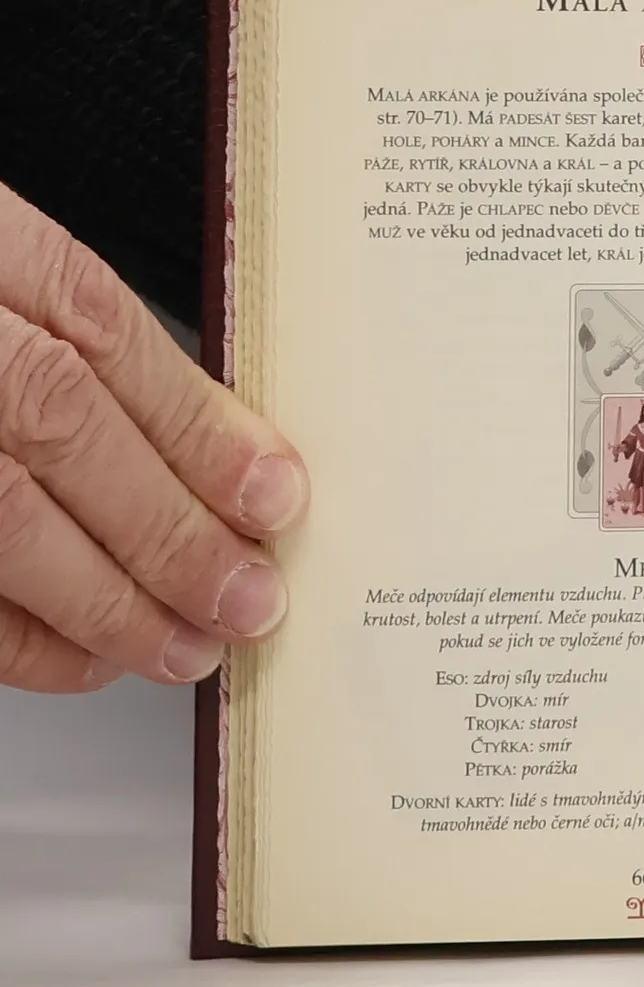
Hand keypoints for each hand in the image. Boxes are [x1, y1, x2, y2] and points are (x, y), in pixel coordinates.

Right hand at [0, 185, 307, 691]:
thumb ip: (73, 336)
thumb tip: (220, 451)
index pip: (99, 329)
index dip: (197, 424)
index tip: (274, 497)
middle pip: (56, 425)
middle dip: (169, 528)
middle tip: (247, 599)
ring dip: (103, 598)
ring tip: (185, 644)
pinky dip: (13, 634)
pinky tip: (77, 657)